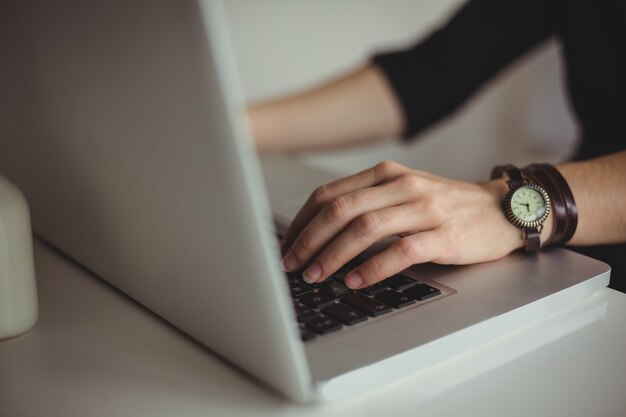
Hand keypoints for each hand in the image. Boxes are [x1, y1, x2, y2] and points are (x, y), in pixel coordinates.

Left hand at [280, 160, 528, 288]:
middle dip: (308, 239)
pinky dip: (373, 267)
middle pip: (340, 209)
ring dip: (333, 255)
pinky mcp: (445, 234)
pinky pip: (401, 250)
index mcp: (385, 174)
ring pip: (365, 227)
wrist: (502, 208)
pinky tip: (356, 281)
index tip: (286, 245)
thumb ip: (368, 202)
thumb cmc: (447, 205)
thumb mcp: (404, 192)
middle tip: (290, 264)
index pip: (329, 194)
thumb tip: (320, 231)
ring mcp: (424, 208)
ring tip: (315, 276)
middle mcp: (401, 185)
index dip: (301, 222)